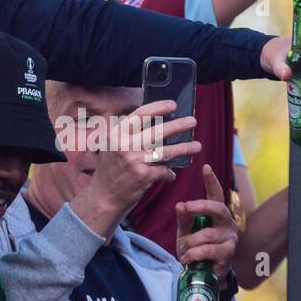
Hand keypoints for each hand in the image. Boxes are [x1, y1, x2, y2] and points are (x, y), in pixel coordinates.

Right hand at [77, 100, 200, 224]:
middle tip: (192, 121)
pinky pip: (163, 171)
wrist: (103, 195)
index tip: (172, 105)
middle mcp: (124, 145)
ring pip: (165, 151)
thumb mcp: (111, 146)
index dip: (158, 108)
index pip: (140, 115)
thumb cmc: (110, 170)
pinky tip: (171, 174)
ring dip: (184, 148)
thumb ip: (126, 134)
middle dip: (178, 125)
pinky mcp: (143, 176)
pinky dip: (169, 174)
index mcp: (117, 134)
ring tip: (197, 145)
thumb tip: (150, 121)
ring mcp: (134, 160)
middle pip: (157, 131)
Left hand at [175, 165, 237, 283]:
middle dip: (202, 206)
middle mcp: (226, 222)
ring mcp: (229, 237)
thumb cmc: (195, 246)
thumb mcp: (185, 230)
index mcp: (215, 213)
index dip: (211, 180)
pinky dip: (194, 254)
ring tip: (184, 248)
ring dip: (191, 241)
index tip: (205, 166)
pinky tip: (187, 257)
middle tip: (187, 206)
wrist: (203, 271)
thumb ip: (184, 218)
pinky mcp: (229, 253)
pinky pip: (209, 250)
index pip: (215, 193)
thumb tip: (180, 205)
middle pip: (218, 208)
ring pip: (208, 234)